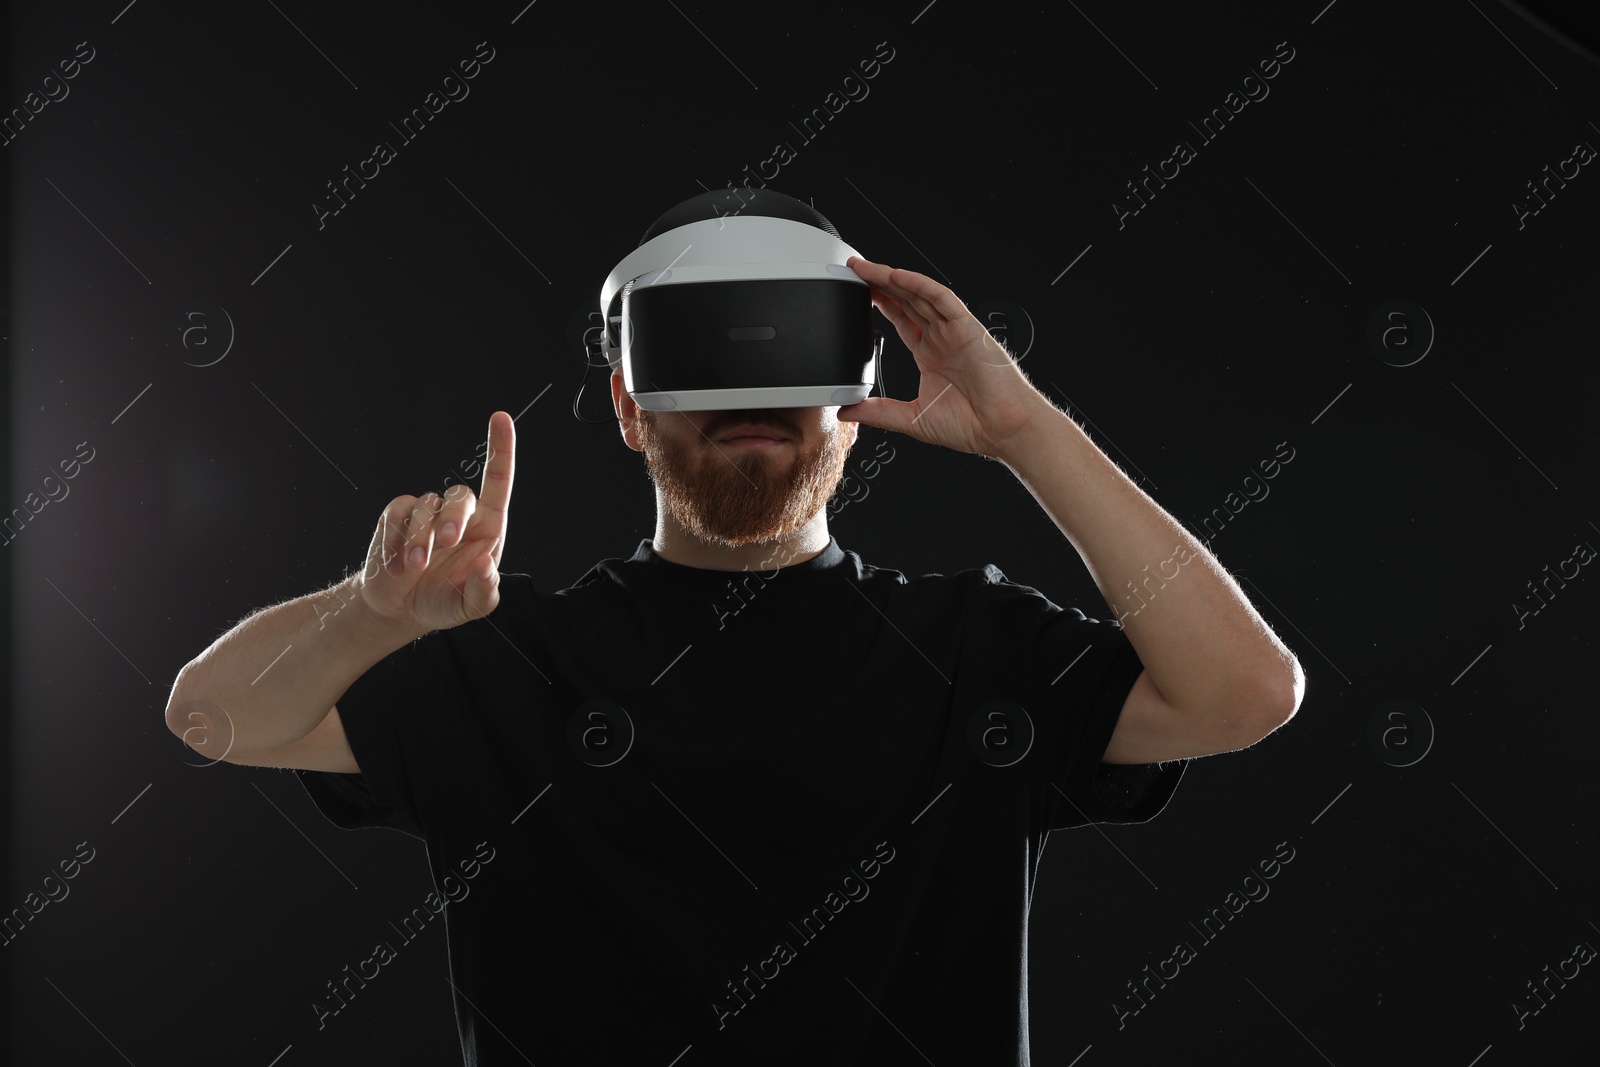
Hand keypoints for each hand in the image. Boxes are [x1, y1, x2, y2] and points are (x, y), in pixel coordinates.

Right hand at [356, 411, 515, 634]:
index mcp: (487, 527)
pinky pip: (396, 516)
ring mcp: (427, 513)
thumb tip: (486, 565)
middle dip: (453, 518)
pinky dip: (395, 542)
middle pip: (460, 496)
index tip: (500, 418)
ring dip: (419, 540)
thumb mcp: (471, 606)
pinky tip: (396, 567)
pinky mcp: (397, 517)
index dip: (500, 449)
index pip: (497, 481)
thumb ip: (484, 590)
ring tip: (414, 568)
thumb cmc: (444, 600)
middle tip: (445, 543)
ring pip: (426, 507)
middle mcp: (460, 514)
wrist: (401, 609)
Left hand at [838, 256, 1049, 459]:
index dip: (879, 303)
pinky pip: (941, 298)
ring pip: (919, 294)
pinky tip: (897, 276)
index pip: (900, 320)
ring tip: (866, 267)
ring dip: (892, 279)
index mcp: (930, 355)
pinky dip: (919, 285)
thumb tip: (847, 411)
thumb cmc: (971, 425)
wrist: (1002, 429)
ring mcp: (954, 331)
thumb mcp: (911, 419)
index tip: (856, 292)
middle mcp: (941, 339)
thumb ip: (878, 413)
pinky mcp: (967, 327)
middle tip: (854, 269)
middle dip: (879, 284)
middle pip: (906, 301)